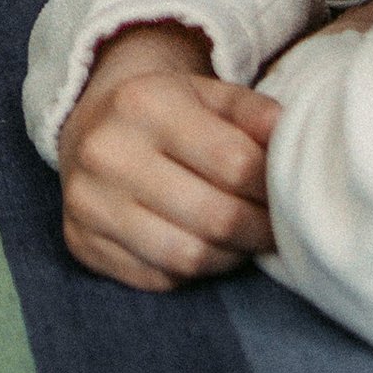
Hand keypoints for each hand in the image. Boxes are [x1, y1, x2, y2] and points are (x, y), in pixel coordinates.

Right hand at [57, 20, 278, 290]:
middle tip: (275, 229)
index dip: (272, 187)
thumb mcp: (208, 94)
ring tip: (241, 240)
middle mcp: (107, 152)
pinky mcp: (82, 243)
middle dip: (259, 230)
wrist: (91, 130)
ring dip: (228, 256)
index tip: (287, 194)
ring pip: (187, 257)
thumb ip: (252, 112)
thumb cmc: (165, 113)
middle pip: (215, 216)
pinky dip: (190, 272)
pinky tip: (201, 248)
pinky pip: (157, 278)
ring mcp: (89, 202)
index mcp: (143, 104)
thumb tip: (289, 134)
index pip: (233, 163)